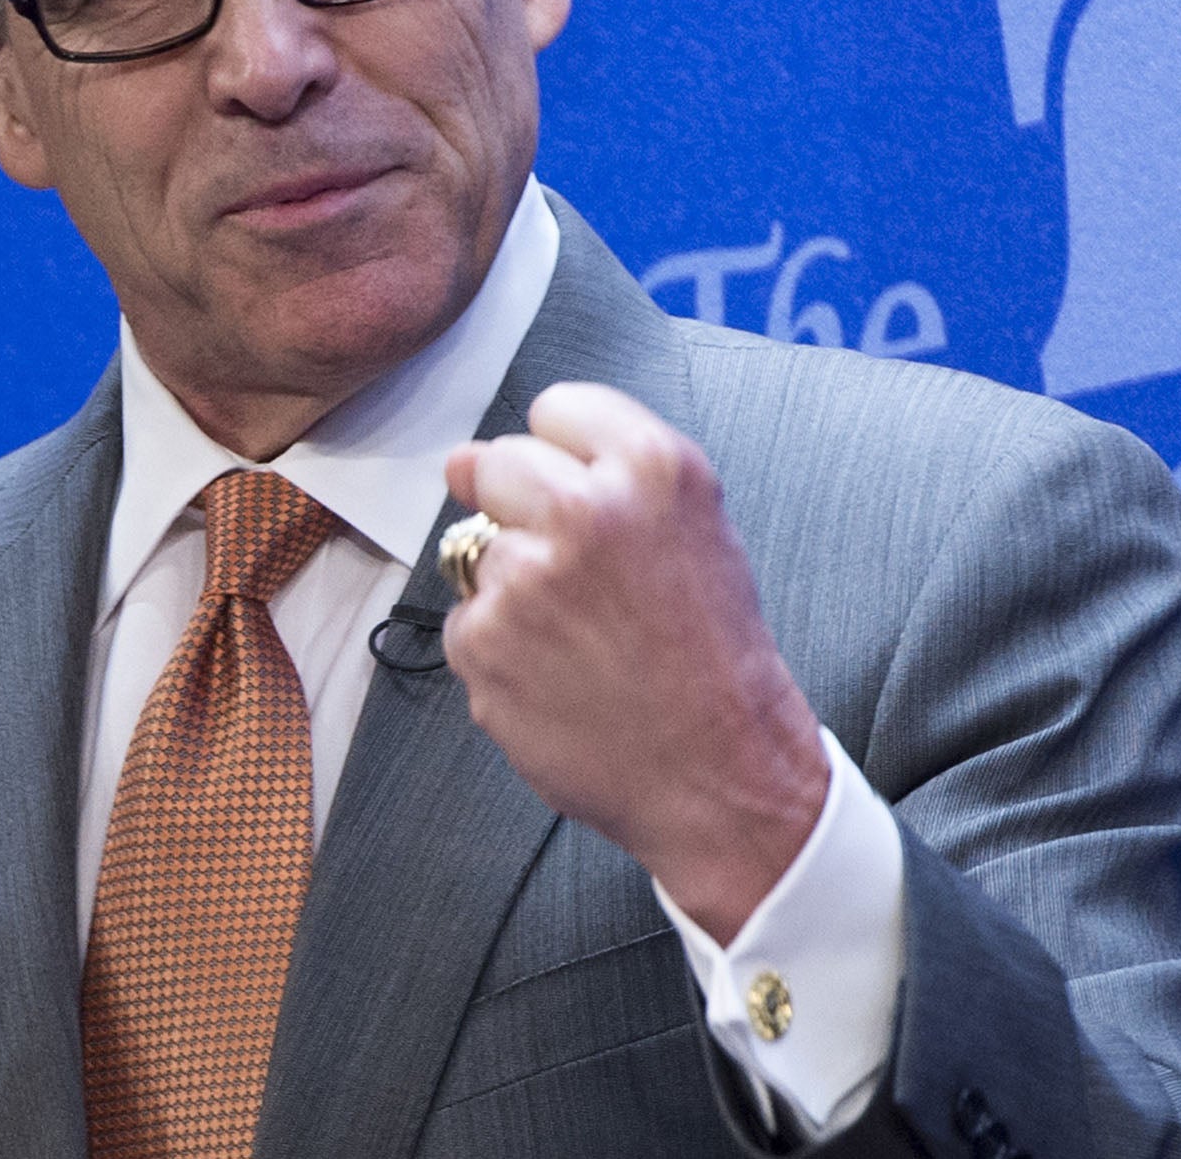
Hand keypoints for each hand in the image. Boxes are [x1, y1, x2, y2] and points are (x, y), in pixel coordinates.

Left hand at [443, 382, 829, 944]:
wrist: (719, 772)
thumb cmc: (711, 649)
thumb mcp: (694, 525)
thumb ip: (598, 471)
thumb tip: (461, 462)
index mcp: (651, 466)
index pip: (554, 408)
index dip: (569, 459)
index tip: (595, 500)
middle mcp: (583, 509)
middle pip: (496, 462)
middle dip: (521, 509)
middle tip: (577, 575)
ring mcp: (524, 576)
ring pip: (476, 547)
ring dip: (512, 586)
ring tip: (580, 638)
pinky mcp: (483, 641)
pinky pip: (468, 621)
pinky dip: (501, 649)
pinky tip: (557, 677)